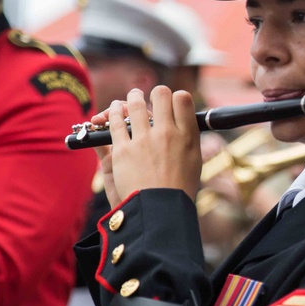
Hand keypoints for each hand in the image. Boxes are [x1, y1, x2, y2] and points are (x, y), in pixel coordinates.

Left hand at [102, 86, 201, 203]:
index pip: (183, 99)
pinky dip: (111, 115)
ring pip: (134, 104)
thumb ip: (189, 140)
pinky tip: (110, 113)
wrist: (159, 211)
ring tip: (129, 99)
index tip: (173, 101)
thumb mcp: (194, 163)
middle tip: (152, 96)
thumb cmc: (179, 189)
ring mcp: (144, 140)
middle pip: (161, 95)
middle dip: (156, 93)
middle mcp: (167, 133)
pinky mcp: (123, 150)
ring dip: (131, 99)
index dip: (177, 97)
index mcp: (188, 137)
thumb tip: (184, 124)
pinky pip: (114, 123)